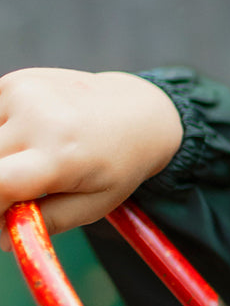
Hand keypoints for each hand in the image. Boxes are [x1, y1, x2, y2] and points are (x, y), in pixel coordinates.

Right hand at [0, 68, 182, 247]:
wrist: (140, 111)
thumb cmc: (118, 164)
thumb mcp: (95, 205)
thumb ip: (44, 223)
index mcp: (62, 156)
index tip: (1, 216)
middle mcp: (40, 120)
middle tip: (19, 191)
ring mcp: (24, 95)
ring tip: (30, 160)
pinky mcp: (15, 82)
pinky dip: (1, 135)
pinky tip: (29, 135)